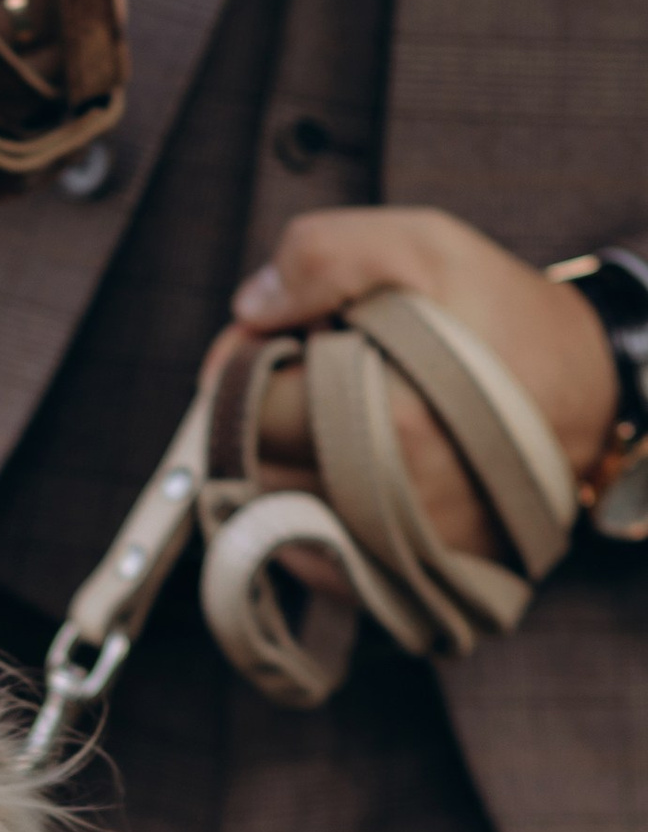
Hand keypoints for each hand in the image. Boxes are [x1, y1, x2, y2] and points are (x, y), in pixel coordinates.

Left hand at [208, 209, 615, 572]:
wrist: (587, 398)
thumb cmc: (500, 317)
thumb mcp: (423, 248)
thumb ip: (323, 257)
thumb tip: (249, 308)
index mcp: (385, 423)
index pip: (245, 407)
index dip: (246, 361)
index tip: (280, 338)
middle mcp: (383, 507)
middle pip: (248, 465)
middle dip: (262, 412)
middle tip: (313, 374)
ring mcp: (387, 554)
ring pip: (270, 511)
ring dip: (281, 458)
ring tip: (340, 416)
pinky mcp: (392, 582)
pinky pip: (303, 554)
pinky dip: (304, 506)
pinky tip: (350, 463)